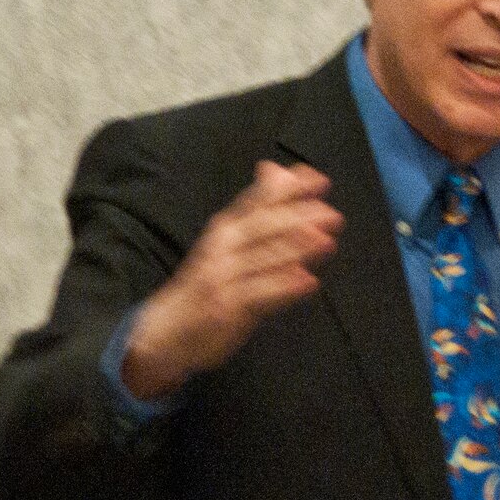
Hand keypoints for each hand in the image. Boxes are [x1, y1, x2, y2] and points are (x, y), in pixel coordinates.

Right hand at [121, 162, 342, 398]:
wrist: (168, 329)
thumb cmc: (207, 282)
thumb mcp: (230, 242)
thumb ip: (258, 209)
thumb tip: (276, 169)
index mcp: (226, 228)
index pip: (257, 201)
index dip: (288, 189)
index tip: (319, 179)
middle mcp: (223, 248)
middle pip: (261, 227)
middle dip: (297, 218)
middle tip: (331, 215)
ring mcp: (224, 278)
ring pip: (262, 259)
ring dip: (295, 249)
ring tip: (326, 242)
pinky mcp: (228, 308)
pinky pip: (258, 295)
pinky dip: (283, 288)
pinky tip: (308, 282)